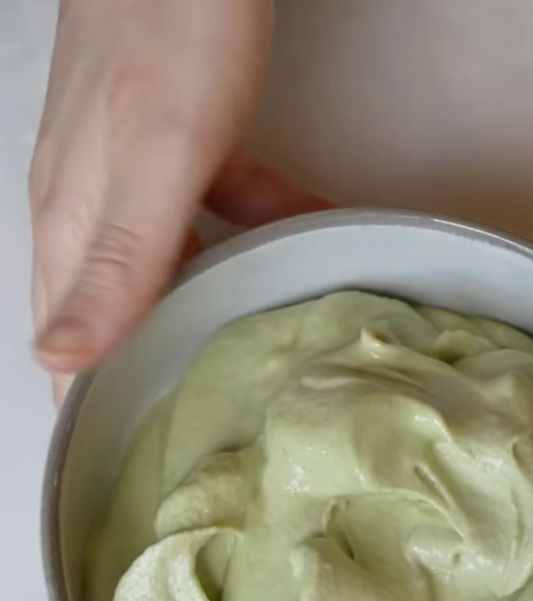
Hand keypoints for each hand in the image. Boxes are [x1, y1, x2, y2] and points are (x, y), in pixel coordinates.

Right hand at [30, 0, 330, 405]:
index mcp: (74, 227)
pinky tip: (313, 234)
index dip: (90, 405)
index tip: (126, 462)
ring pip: (173, 266)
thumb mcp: (149, 163)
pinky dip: (263, 226)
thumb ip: (114, 264)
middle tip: (205, 421)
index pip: (68, 342)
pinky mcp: (182, 140)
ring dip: (214, 304)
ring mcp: (139, 173)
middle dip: (153, 369)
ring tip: (262, 346)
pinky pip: (221, 204)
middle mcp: (95, 208)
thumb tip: (57, 359)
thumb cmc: (164, 30)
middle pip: (119, 313)